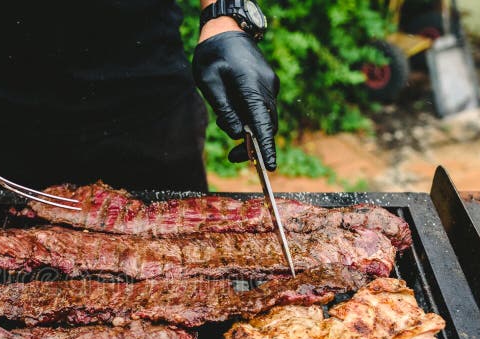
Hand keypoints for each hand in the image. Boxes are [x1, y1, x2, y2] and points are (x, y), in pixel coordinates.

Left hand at [193, 31, 279, 169]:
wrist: (225, 30)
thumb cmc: (212, 56)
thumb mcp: (210, 84)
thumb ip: (225, 110)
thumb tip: (238, 134)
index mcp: (252, 86)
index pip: (262, 123)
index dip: (266, 147)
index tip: (269, 167)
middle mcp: (266, 86)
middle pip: (266, 125)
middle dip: (252, 144)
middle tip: (232, 156)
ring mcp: (269, 85)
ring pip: (264, 118)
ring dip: (248, 129)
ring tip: (226, 123)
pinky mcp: (267, 84)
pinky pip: (261, 108)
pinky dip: (249, 117)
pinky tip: (232, 111)